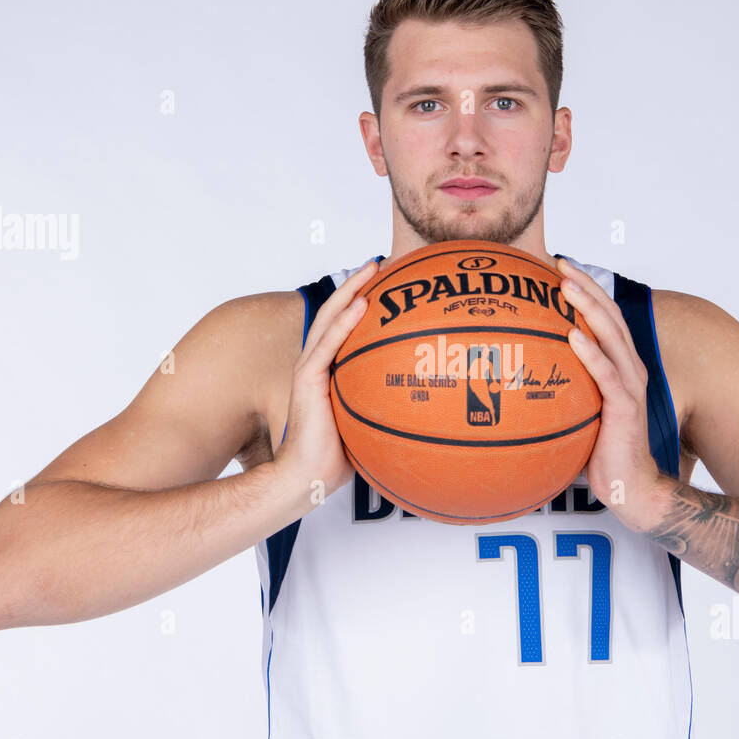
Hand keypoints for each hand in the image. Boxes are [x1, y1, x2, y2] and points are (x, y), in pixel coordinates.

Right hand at [275, 258, 378, 503]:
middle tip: (384, 262)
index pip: (349, 328)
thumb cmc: (339, 458)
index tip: (393, 285)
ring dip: (352, 290)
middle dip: (361, 284)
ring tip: (372, 268)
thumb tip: (430, 407)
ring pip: (331, 318)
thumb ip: (389, 407)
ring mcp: (310, 368)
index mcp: (332, 370)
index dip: (367, 302)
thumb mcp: (371, 424)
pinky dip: (344, 321)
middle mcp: (319, 363)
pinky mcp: (307, 379)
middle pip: (339, 312)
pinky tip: (361, 303)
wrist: (308, 476)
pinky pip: (328, 344)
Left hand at [556, 258, 665, 526]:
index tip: (558, 267)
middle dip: (585, 286)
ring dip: (589, 308)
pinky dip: (591, 352)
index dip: (586, 289)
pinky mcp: (626, 407)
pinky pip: (607, 374)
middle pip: (609, 316)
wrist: (631, 487)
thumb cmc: (602, 453)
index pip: (604, 318)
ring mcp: (630, 386)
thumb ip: (560, 392)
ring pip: (611, 336)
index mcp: (620, 367)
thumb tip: (517, 381)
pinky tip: (573, 335)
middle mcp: (630, 369)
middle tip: (559, 263)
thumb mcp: (578, 414)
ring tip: (567, 286)